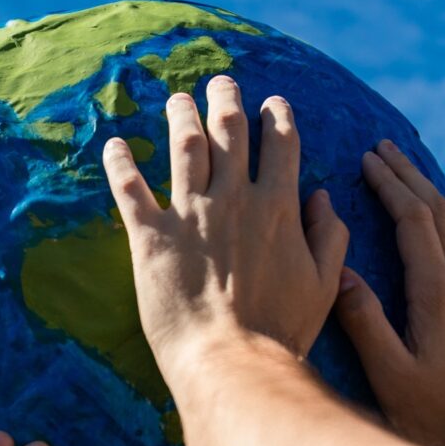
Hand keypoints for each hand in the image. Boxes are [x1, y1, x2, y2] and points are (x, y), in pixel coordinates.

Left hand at [102, 77, 348, 381]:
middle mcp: (235, 199)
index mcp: (279, 208)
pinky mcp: (151, 236)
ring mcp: (191, 214)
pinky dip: (120, 162)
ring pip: (184, 146)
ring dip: (180, 116)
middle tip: (219, 84)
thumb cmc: (280, 332)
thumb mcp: (323, 285)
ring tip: (176, 99)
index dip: (278, 116)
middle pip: (229, 132)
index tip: (273, 103)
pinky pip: (130, 188)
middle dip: (225, 101)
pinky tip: (114, 144)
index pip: (281, 144)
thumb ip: (329, 236)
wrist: (230, 361)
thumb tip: (323, 198)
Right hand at [335, 141, 444, 445]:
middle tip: (381, 148)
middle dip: (408, 175)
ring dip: (429, 190)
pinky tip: (436, 218)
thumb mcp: (390, 375)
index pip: (414, 222)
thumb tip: (341, 274)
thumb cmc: (436, 415)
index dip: (390, 186)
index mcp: (437, 294)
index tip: (365, 160)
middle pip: (438, 212)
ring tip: (405, 169)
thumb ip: (364, 322)